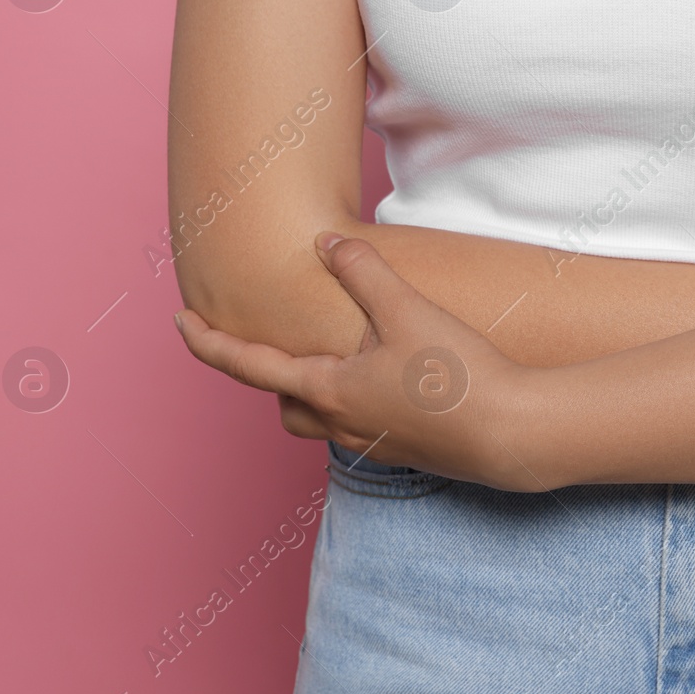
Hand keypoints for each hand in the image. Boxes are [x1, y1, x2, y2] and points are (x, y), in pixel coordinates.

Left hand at [174, 232, 536, 488]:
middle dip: (277, 373)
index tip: (181, 322)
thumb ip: (363, 272)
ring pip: (323, 418)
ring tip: (346, 354)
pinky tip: (396, 378)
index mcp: (328, 388)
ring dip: (319, 389)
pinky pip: (361, 425)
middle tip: (287, 337)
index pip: (247, 364)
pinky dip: (359, 400)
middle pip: (286, 401)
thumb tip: (329, 242)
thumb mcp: (406, 311)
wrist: (514, 435)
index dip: (208, 342)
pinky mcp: (406, 451)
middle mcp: (342, 422)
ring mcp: (374, 443)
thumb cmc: (457, 376)